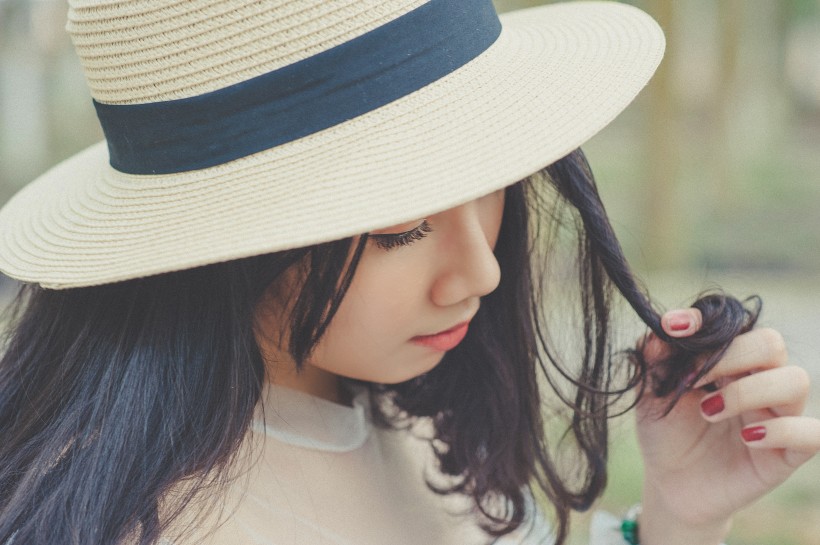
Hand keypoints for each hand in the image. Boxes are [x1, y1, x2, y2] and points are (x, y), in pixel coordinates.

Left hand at [634, 308, 819, 544]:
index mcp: (729, 361)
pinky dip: (780, 431)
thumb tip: (658, 330)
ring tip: (709, 411)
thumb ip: (654, 359)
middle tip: (691, 380)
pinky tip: (746, 438)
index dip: (707, 320)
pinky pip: (811, 433)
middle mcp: (759, 381)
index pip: (735, 324)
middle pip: (771, 343)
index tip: (673, 327)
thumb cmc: (666, 432)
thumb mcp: (650, 394)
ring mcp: (777, 416)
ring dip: (748, 391)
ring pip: (795, 381)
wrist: (669, 484)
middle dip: (730, 355)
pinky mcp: (787, 454)